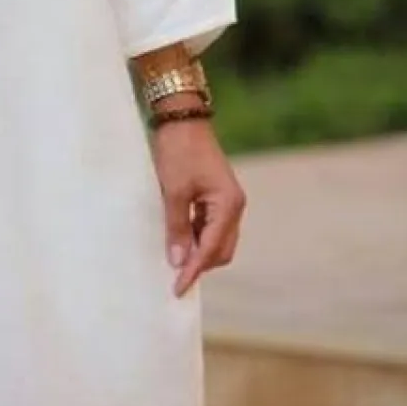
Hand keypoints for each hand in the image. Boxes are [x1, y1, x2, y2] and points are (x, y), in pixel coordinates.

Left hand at [150, 115, 245, 296]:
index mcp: (228, 205)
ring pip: (215, 238)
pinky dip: (195, 235)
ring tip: (172, 259)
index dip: (194, 270)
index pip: (211, 249)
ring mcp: (226, 200)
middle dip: (199, 264)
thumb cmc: (178, 151)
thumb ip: (176, 227)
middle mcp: (234, 206)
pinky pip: (209, 225)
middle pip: (220, 249)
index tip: (177, 288)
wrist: (181, 117)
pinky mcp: (216, 195)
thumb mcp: (173, 191)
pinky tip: (178, 238)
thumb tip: (177, 261)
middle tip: (173, 276)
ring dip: (197, 250)